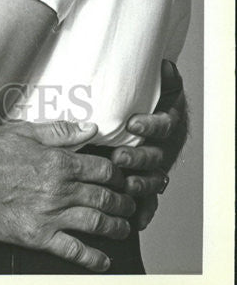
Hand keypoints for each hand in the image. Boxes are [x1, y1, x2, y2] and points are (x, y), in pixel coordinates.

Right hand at [0, 119, 135, 272]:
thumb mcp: (25, 131)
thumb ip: (61, 131)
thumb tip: (90, 129)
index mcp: (59, 161)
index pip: (104, 169)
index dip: (119, 175)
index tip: (123, 178)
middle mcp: (60, 189)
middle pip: (106, 197)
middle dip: (124, 202)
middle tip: (131, 204)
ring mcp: (51, 215)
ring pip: (97, 223)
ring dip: (116, 227)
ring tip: (124, 228)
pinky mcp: (38, 236)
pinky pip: (73, 250)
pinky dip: (93, 258)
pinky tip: (103, 261)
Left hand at [114, 62, 187, 229]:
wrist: (122, 128)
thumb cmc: (130, 104)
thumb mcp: (141, 88)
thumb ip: (153, 80)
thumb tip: (165, 65)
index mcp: (165, 122)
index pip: (165, 124)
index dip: (151, 125)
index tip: (133, 123)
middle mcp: (163, 145)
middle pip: (158, 154)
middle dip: (139, 156)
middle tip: (119, 157)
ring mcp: (156, 167)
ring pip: (155, 179)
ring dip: (142, 184)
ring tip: (126, 185)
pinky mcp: (148, 186)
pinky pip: (150, 203)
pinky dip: (145, 212)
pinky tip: (137, 219)